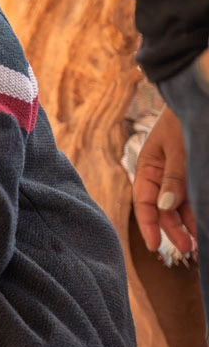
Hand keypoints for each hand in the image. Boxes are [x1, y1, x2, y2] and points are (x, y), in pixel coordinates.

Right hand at [133, 106, 196, 254]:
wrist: (199, 97)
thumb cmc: (184, 119)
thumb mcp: (178, 148)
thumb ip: (173, 178)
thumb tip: (165, 208)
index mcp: (148, 167)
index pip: (144, 202)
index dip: (148, 225)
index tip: (154, 246)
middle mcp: (162, 174)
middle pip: (163, 208)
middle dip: (173, 230)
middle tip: (187, 249)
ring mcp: (179, 175)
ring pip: (181, 206)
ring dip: (189, 224)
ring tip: (199, 242)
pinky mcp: (194, 174)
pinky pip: (193, 197)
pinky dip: (197, 212)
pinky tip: (203, 224)